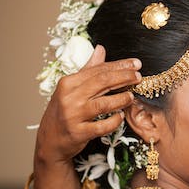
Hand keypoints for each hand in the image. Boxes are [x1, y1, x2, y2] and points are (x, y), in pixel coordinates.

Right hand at [35, 45, 141, 165]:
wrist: (50, 139)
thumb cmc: (63, 111)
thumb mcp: (71, 88)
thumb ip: (88, 69)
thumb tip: (100, 49)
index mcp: (68, 83)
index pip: (98, 70)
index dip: (119, 65)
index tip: (136, 64)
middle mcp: (70, 97)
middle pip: (103, 82)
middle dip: (124, 77)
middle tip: (139, 77)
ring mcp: (74, 116)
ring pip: (104, 104)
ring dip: (121, 99)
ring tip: (131, 96)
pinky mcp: (79, 133)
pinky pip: (102, 126)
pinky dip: (114, 121)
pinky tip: (120, 116)